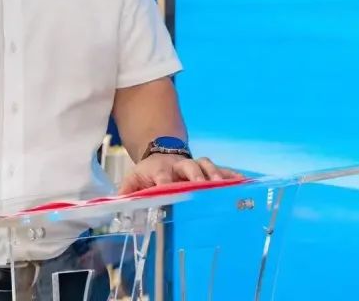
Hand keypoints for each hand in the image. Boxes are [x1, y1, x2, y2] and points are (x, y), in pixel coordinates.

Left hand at [118, 154, 243, 194]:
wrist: (160, 154)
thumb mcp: (133, 179)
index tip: (169, 191)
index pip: (163, 177)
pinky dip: (232, 174)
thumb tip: (115, 203)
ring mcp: (194, 165)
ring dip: (215, 174)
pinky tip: (243, 181)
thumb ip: (126, 191)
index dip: (166, 183)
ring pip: (206, 165)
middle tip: (201, 184)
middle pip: (188, 168)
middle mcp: (179, 166)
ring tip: (223, 185)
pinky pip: (221, 169)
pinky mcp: (206, 168)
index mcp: (160, 170)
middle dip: (195, 175)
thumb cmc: (148, 172)